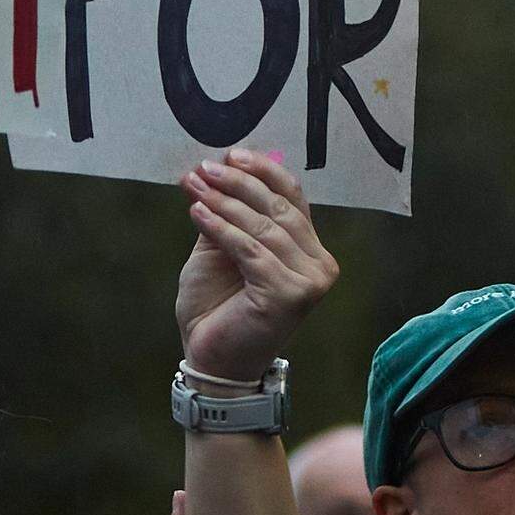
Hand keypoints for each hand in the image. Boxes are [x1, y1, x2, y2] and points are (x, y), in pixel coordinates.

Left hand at [175, 148, 338, 383]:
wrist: (212, 360)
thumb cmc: (218, 308)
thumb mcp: (221, 252)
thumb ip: (228, 216)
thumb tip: (215, 170)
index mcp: (309, 250)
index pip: (293, 198)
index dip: (264, 171)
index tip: (231, 155)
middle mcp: (319, 264)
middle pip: (280, 208)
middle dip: (238, 183)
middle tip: (204, 168)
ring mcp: (309, 282)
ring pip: (265, 227)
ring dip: (225, 203)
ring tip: (194, 188)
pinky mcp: (289, 295)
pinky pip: (251, 250)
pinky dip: (221, 228)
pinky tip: (198, 213)